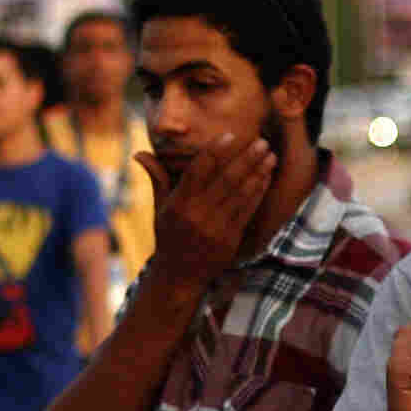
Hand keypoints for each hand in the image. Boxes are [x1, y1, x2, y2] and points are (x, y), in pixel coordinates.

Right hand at [134, 133, 275, 289]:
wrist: (180, 276)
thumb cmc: (170, 236)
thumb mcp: (160, 208)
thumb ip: (157, 178)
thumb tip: (139, 153)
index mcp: (179, 204)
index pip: (199, 170)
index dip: (216, 151)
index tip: (231, 135)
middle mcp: (198, 214)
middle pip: (226, 180)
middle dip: (246, 158)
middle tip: (262, 141)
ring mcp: (216, 228)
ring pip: (241, 194)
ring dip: (258, 173)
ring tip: (271, 155)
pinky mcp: (231, 239)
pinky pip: (248, 210)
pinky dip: (259, 192)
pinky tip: (267, 177)